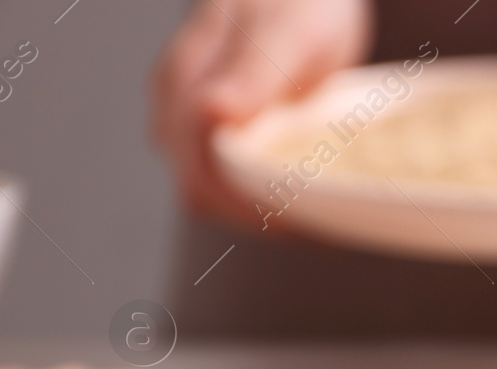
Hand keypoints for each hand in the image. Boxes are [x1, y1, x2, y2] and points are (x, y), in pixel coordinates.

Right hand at [152, 0, 372, 225]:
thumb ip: (251, 70)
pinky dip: (264, 196)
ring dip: (260, 210)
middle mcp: (176, 108)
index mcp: (186, 83)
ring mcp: (191, 122)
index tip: (300, 214)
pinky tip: (303, 195)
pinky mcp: (215, 132)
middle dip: (257, 215)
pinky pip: (229, 180)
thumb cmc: (297, 0)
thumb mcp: (286, 30)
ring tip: (315, 209)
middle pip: (201, 192)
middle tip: (319, 219)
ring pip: (212, 193)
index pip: (198, 174)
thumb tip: (212, 110)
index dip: (247, 206)